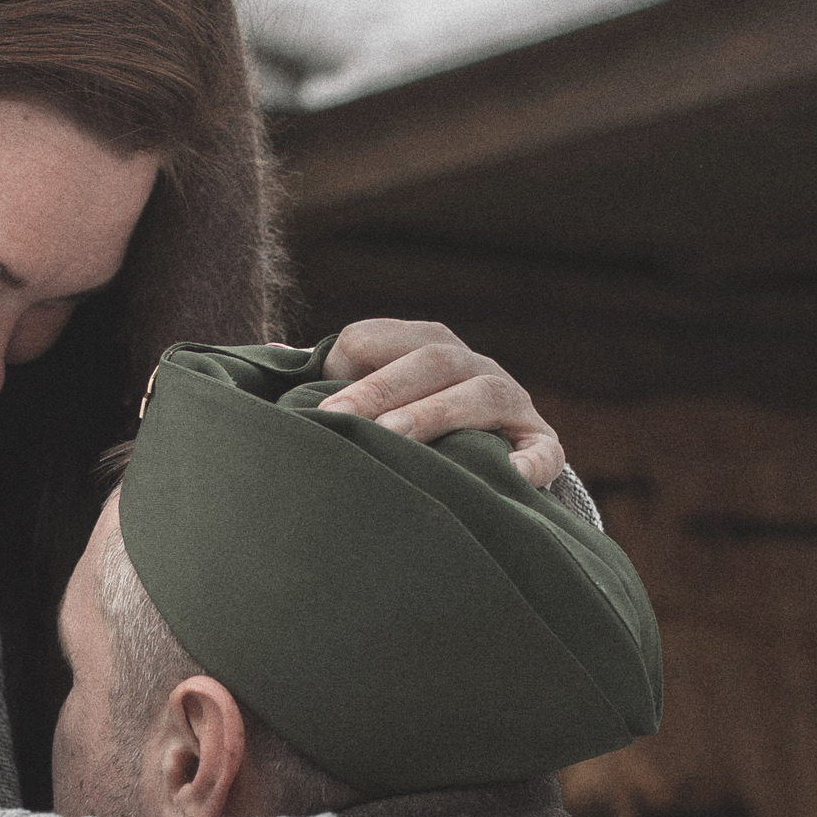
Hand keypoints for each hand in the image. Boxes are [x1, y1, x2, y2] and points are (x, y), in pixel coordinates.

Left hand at [318, 319, 565, 486]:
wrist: (482, 470)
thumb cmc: (401, 434)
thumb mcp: (368, 402)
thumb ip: (327, 381)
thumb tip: (276, 359)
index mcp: (421, 346)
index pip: (377, 339)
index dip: (344, 367)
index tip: (316, 407)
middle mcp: (470, 366)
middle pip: (429, 360)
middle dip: (380, 389)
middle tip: (338, 419)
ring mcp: (510, 404)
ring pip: (481, 395)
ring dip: (437, 413)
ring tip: (397, 438)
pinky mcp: (540, 446)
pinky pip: (541, 452)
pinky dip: (527, 464)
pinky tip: (504, 477)